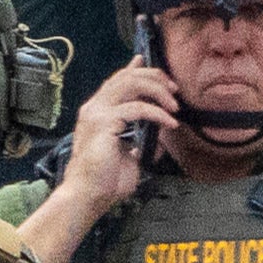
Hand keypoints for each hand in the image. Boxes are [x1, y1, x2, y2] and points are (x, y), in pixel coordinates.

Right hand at [51, 54, 178, 221]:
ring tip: (174, 106)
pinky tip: (170, 123)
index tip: (154, 66)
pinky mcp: (104, 122)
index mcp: (97, 113)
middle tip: (174, 90)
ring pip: (130, 84)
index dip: (135, 69)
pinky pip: (137, 108)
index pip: (117, 81)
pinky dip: (157, 113)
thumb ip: (140, 140)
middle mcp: (94, 108)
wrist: (87, 196)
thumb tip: (159, 135)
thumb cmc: (105, 182)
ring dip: (157, 90)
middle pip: (126, 76)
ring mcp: (97, 113)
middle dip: (154, 77)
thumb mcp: (128, 155)